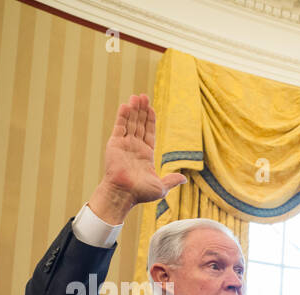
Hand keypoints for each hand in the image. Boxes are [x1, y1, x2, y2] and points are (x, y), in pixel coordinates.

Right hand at [87, 94, 186, 224]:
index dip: (150, 121)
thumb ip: (171, 180)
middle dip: (142, 111)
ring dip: (133, 110)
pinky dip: (123, 116)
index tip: (151, 108)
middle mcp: (135, 148)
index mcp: (146, 155)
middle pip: (139, 125)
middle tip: (143, 96)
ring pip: (130, 123)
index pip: (149, 133)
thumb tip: (184, 179)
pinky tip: (126, 105)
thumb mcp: (161, 187)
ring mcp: (124, 145)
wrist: (124, 194)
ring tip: (136, 97)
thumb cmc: (141, 193)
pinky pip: (120, 127)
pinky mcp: (114, 144)